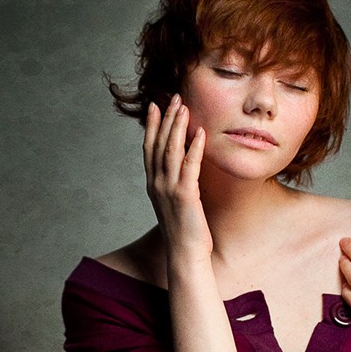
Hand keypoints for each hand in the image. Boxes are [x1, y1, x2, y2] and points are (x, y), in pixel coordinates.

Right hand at [143, 94, 211, 258]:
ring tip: (184, 106)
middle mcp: (157, 184)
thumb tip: (185, 170)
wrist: (184, 254)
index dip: (152, 126)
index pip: (149, 148)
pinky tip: (200, 132)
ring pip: (171, 150)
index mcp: (153, 184)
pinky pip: (189, 166)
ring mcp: (168, 189)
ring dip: (178, 126)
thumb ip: (177, 184)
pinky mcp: (184, 196)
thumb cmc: (184, 232)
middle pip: (158, 144)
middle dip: (166, 119)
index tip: (156, 106)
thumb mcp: (176, 203)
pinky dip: (194, 148)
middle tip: (174, 97)